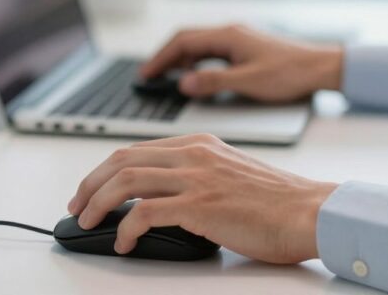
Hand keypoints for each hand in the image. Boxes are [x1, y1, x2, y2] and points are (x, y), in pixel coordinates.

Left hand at [67, 133, 337, 263]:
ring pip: (125, 181)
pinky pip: (144, 213)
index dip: (106, 169)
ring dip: (97, 203)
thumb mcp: (230, 173)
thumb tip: (164, 197)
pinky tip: (124, 243)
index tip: (91, 188)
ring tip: (88, 223)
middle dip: (90, 183)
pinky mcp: (200, 205)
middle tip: (78, 206)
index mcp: (199, 144)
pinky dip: (125, 228)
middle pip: (122, 159)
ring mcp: (196, 177)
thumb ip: (198, 175)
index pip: (137, 148)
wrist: (310, 211)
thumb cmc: (278, 202)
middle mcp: (194, 154)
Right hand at [140, 24, 343, 102]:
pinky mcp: (245, 48)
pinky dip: (198, 63)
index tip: (146, 73)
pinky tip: (197, 77)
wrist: (321, 68)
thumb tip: (184, 83)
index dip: (161, 58)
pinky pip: (212, 52)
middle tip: (150, 76)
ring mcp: (238, 40)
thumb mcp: (249, 82)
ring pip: (200, 46)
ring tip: (168, 78)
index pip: (183, 42)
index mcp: (228, 36)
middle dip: (166, 57)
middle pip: (188, 41)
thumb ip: (214, 83)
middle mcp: (231, 33)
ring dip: (182, 60)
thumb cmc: (291, 74)